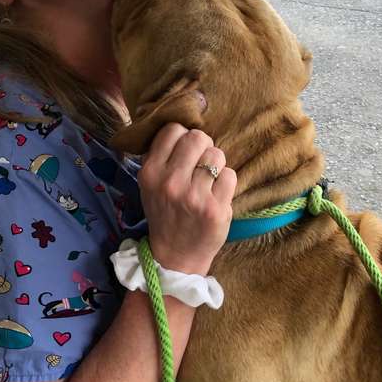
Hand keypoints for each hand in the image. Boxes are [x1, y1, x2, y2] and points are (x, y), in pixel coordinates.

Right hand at [138, 124, 236, 275]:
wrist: (175, 256)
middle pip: (198, 138)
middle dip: (204, 147)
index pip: (173, 130)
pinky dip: (227, 183)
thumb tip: (185, 126)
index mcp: (151, 172)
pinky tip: (217, 195)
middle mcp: (170, 182)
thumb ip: (162, 157)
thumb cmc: (166, 214)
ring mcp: (194, 196)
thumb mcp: (150, 185)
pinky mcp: (216, 209)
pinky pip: (230, 175)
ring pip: (217, 155)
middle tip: (201, 164)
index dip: (183, 137)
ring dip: (217, 165)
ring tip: (208, 181)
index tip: (186, 152)